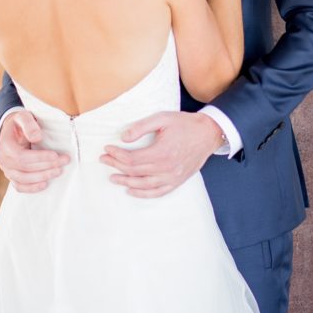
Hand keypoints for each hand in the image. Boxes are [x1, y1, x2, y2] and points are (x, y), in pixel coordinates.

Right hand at [0, 110, 69, 193]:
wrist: (14, 130)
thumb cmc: (20, 123)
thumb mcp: (24, 117)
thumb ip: (29, 125)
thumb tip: (37, 137)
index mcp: (5, 144)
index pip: (21, 156)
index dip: (39, 157)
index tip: (55, 155)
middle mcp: (3, 159)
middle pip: (24, 168)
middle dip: (46, 166)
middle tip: (64, 161)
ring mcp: (6, 169)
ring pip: (23, 179)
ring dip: (42, 176)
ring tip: (58, 171)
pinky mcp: (12, 175)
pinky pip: (19, 186)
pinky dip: (32, 188)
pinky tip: (45, 183)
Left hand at [100, 111, 224, 197]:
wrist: (207, 134)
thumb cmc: (184, 124)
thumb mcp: (162, 118)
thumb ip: (141, 127)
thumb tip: (123, 137)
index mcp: (161, 152)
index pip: (131, 158)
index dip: (116, 155)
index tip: (107, 149)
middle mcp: (166, 168)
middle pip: (134, 171)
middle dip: (116, 165)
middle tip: (104, 160)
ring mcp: (172, 177)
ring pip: (143, 184)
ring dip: (125, 182)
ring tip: (113, 177)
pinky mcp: (177, 181)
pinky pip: (157, 192)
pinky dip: (142, 194)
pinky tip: (131, 190)